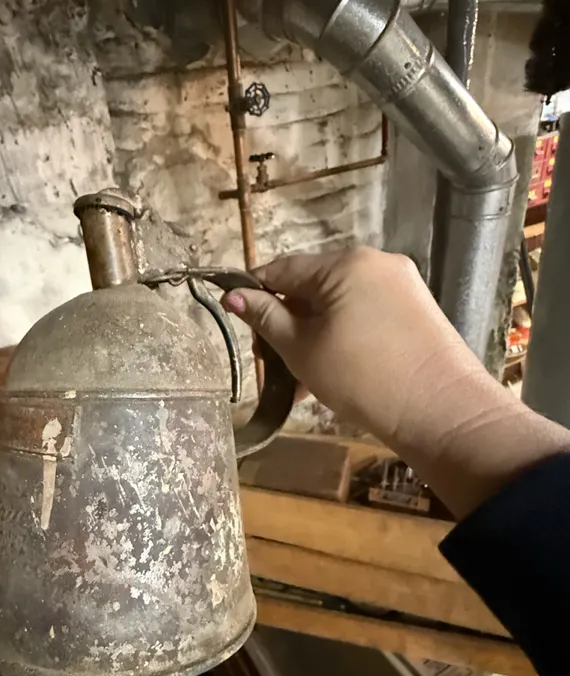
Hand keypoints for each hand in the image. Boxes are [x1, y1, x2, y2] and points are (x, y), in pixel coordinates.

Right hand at [223, 247, 569, 517]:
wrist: (442, 412)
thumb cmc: (362, 377)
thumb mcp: (302, 349)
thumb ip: (265, 319)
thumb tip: (233, 295)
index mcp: (345, 263)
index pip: (283, 268)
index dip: (255, 292)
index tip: (237, 320)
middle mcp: (376, 263)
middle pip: (313, 287)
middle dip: (287, 321)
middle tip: (269, 362)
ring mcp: (402, 286)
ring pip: (339, 305)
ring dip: (313, 335)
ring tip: (299, 380)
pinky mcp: (417, 312)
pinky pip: (366, 316)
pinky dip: (343, 338)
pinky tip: (331, 374)